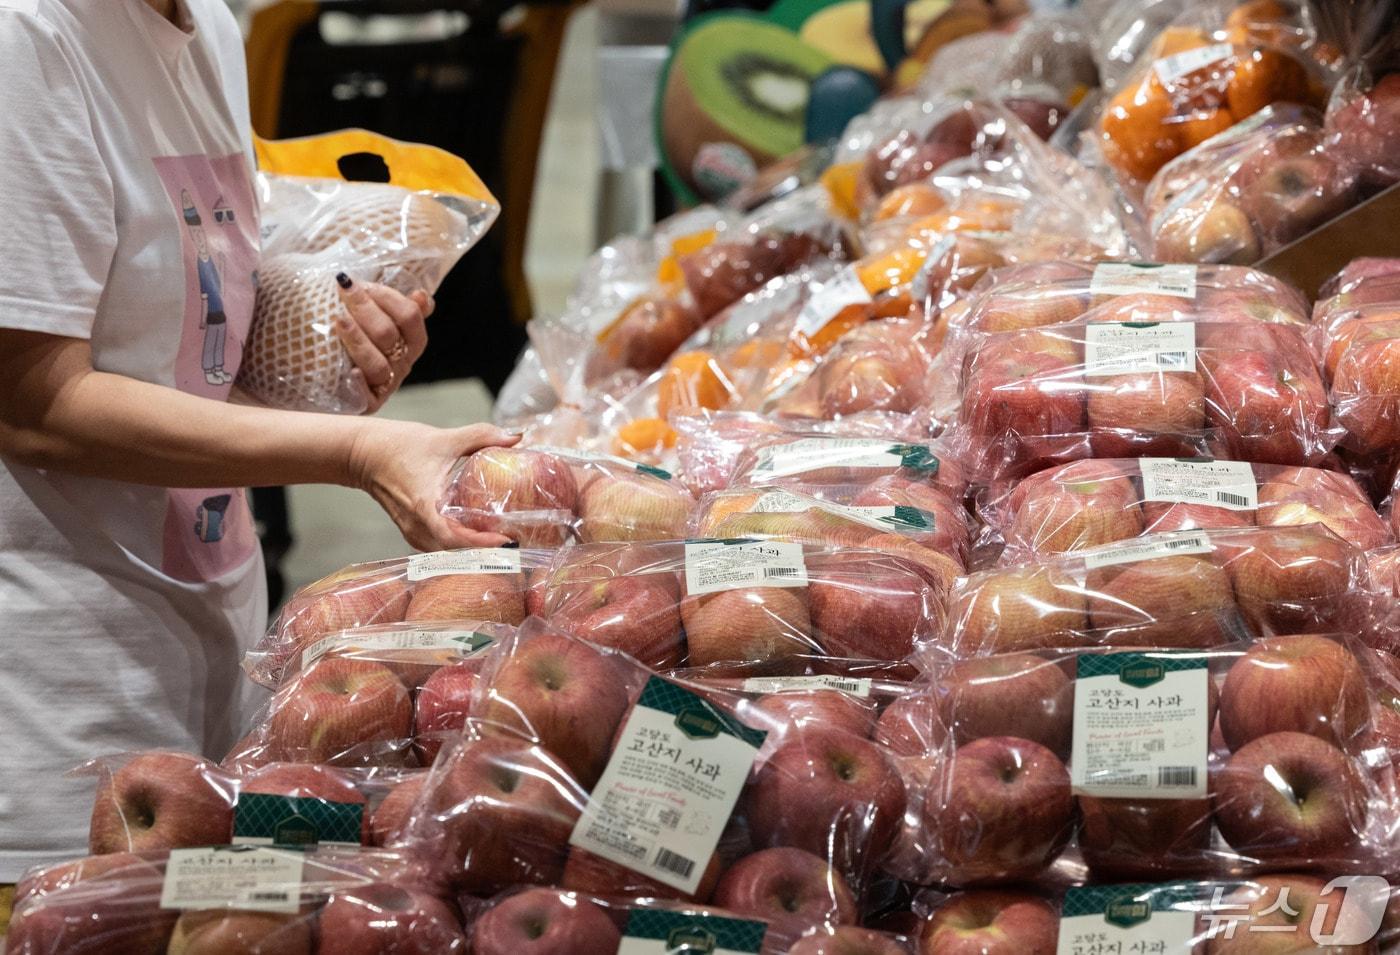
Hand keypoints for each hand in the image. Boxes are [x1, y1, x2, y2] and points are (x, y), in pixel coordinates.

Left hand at [333, 274, 433, 413]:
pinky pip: (368, 398)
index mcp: (411, 341)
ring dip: (357, 339)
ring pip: (378, 364)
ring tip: (338, 320)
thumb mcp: (374, 315)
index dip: (387, 297)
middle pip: (388, 335)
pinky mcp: (367, 403)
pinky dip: (359, 384)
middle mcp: (402, 362)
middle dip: (364, 309)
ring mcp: (386, 384)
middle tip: (343, 291)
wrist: (325, 372)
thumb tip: (420, 295)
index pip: (410, 316)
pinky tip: (350, 371)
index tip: (362, 283)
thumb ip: (396, 304)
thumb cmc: (354, 334)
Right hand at [349, 419, 519, 550]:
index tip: (506, 540)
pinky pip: (439, 544)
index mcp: (424, 507)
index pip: (455, 537)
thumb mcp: (443, 438)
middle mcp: (417, 526)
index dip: (481, 543)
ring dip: (472, 548)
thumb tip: (516, 436)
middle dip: (485, 549)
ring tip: (501, 537)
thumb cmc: (397, 445)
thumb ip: (481, 436)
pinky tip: (477, 532)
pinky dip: (459, 542)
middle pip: (455, 550)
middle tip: (514, 538)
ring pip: (447, 550)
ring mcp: (412, 531)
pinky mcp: (412, 530)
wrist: (362, 452)